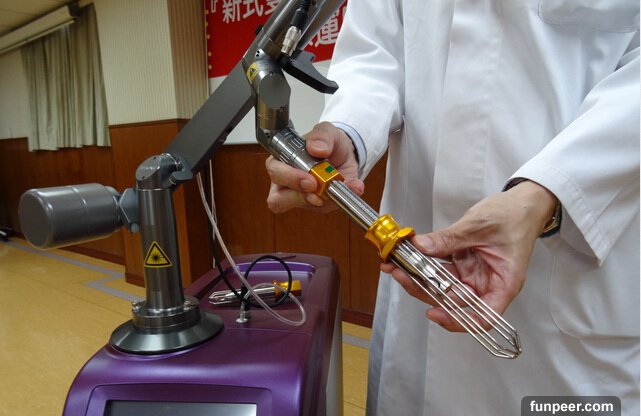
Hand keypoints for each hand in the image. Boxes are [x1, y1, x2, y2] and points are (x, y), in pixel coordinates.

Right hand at [265, 121, 364, 212]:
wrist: (344, 156)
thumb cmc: (327, 144)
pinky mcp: (313, 205)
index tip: (308, 178)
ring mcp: (298, 197)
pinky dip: (336, 201)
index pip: (274, 171)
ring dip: (312, 201)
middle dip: (297, 195)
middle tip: (315, 187)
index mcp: (283, 160)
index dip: (287, 177)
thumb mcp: (328, 132)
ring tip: (328, 193)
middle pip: (276, 198)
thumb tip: (317, 148)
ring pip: (296, 208)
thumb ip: (322, 136)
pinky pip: (321, 209)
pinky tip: (350, 188)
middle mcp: (285, 182)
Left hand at [381, 180, 557, 331]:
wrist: (521, 203)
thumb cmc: (515, 217)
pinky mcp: (462, 262)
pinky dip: (423, 263)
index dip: (458, 320)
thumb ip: (449, 239)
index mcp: (503, 283)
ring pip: (442, 285)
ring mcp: (472, 274)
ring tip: (396, 265)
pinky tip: (406, 256)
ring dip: (418, 277)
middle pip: (454, 300)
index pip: (484, 316)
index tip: (434, 312)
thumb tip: (422, 246)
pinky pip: (440, 268)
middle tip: (401, 275)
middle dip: (425, 290)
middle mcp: (486, 283)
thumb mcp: (479, 226)